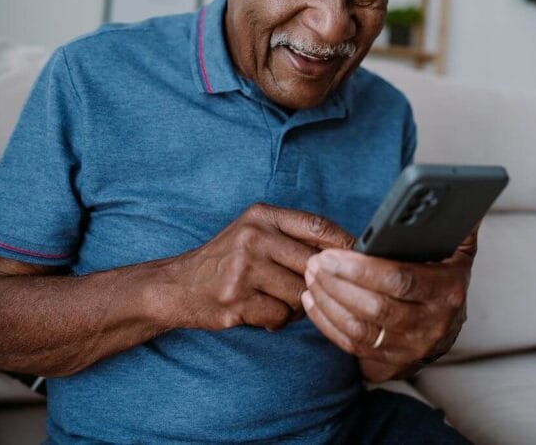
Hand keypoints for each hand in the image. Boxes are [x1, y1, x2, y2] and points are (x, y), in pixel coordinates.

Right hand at [168, 203, 353, 331]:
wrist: (177, 286)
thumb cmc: (226, 260)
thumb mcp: (255, 233)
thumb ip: (293, 236)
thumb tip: (348, 250)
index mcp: (262, 216)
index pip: (318, 226)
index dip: (344, 244)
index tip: (358, 259)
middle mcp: (254, 237)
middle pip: (314, 265)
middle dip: (317, 283)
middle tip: (308, 290)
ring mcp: (244, 269)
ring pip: (301, 294)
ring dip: (297, 305)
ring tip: (278, 300)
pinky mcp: (237, 300)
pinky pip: (281, 316)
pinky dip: (277, 320)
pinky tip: (260, 312)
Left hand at [301, 228, 477, 381]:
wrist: (446, 329)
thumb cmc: (444, 279)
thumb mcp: (458, 252)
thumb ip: (456, 225)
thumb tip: (459, 194)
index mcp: (447, 290)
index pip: (400, 280)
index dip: (362, 269)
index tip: (332, 253)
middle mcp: (431, 324)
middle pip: (375, 307)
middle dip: (339, 284)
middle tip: (314, 263)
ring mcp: (410, 348)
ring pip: (360, 328)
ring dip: (329, 303)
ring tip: (311, 277)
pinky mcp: (391, 363)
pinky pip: (351, 345)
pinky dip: (327, 323)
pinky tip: (313, 300)